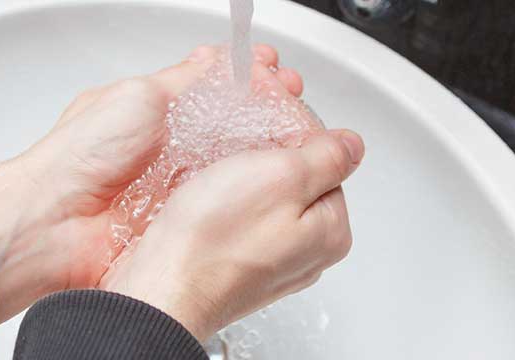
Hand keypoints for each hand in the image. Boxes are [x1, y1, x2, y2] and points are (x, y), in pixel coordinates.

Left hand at [0, 45, 305, 322]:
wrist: (55, 224)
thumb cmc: (80, 158)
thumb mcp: (138, 97)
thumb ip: (183, 81)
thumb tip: (213, 60)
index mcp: (158, 114)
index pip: (216, 89)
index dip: (249, 79)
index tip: (274, 71)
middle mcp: (173, 150)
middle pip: (234, 127)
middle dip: (267, 112)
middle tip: (293, 100)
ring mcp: (181, 186)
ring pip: (236, 165)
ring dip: (265, 151)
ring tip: (296, 134)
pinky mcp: (185, 220)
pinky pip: (224, 202)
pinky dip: (247, 189)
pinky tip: (270, 177)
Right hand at [100, 129, 364, 339]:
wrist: (162, 289)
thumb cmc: (214, 240)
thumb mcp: (281, 175)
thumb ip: (326, 156)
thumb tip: (352, 145)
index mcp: (331, 230)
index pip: (327, 162)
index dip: (295, 135)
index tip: (266, 126)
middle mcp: (309, 253)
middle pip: (299, 182)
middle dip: (270, 158)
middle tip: (236, 151)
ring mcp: (273, 264)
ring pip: (267, 200)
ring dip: (243, 180)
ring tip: (216, 177)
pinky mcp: (239, 267)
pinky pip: (241, 222)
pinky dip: (226, 205)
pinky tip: (206, 203)